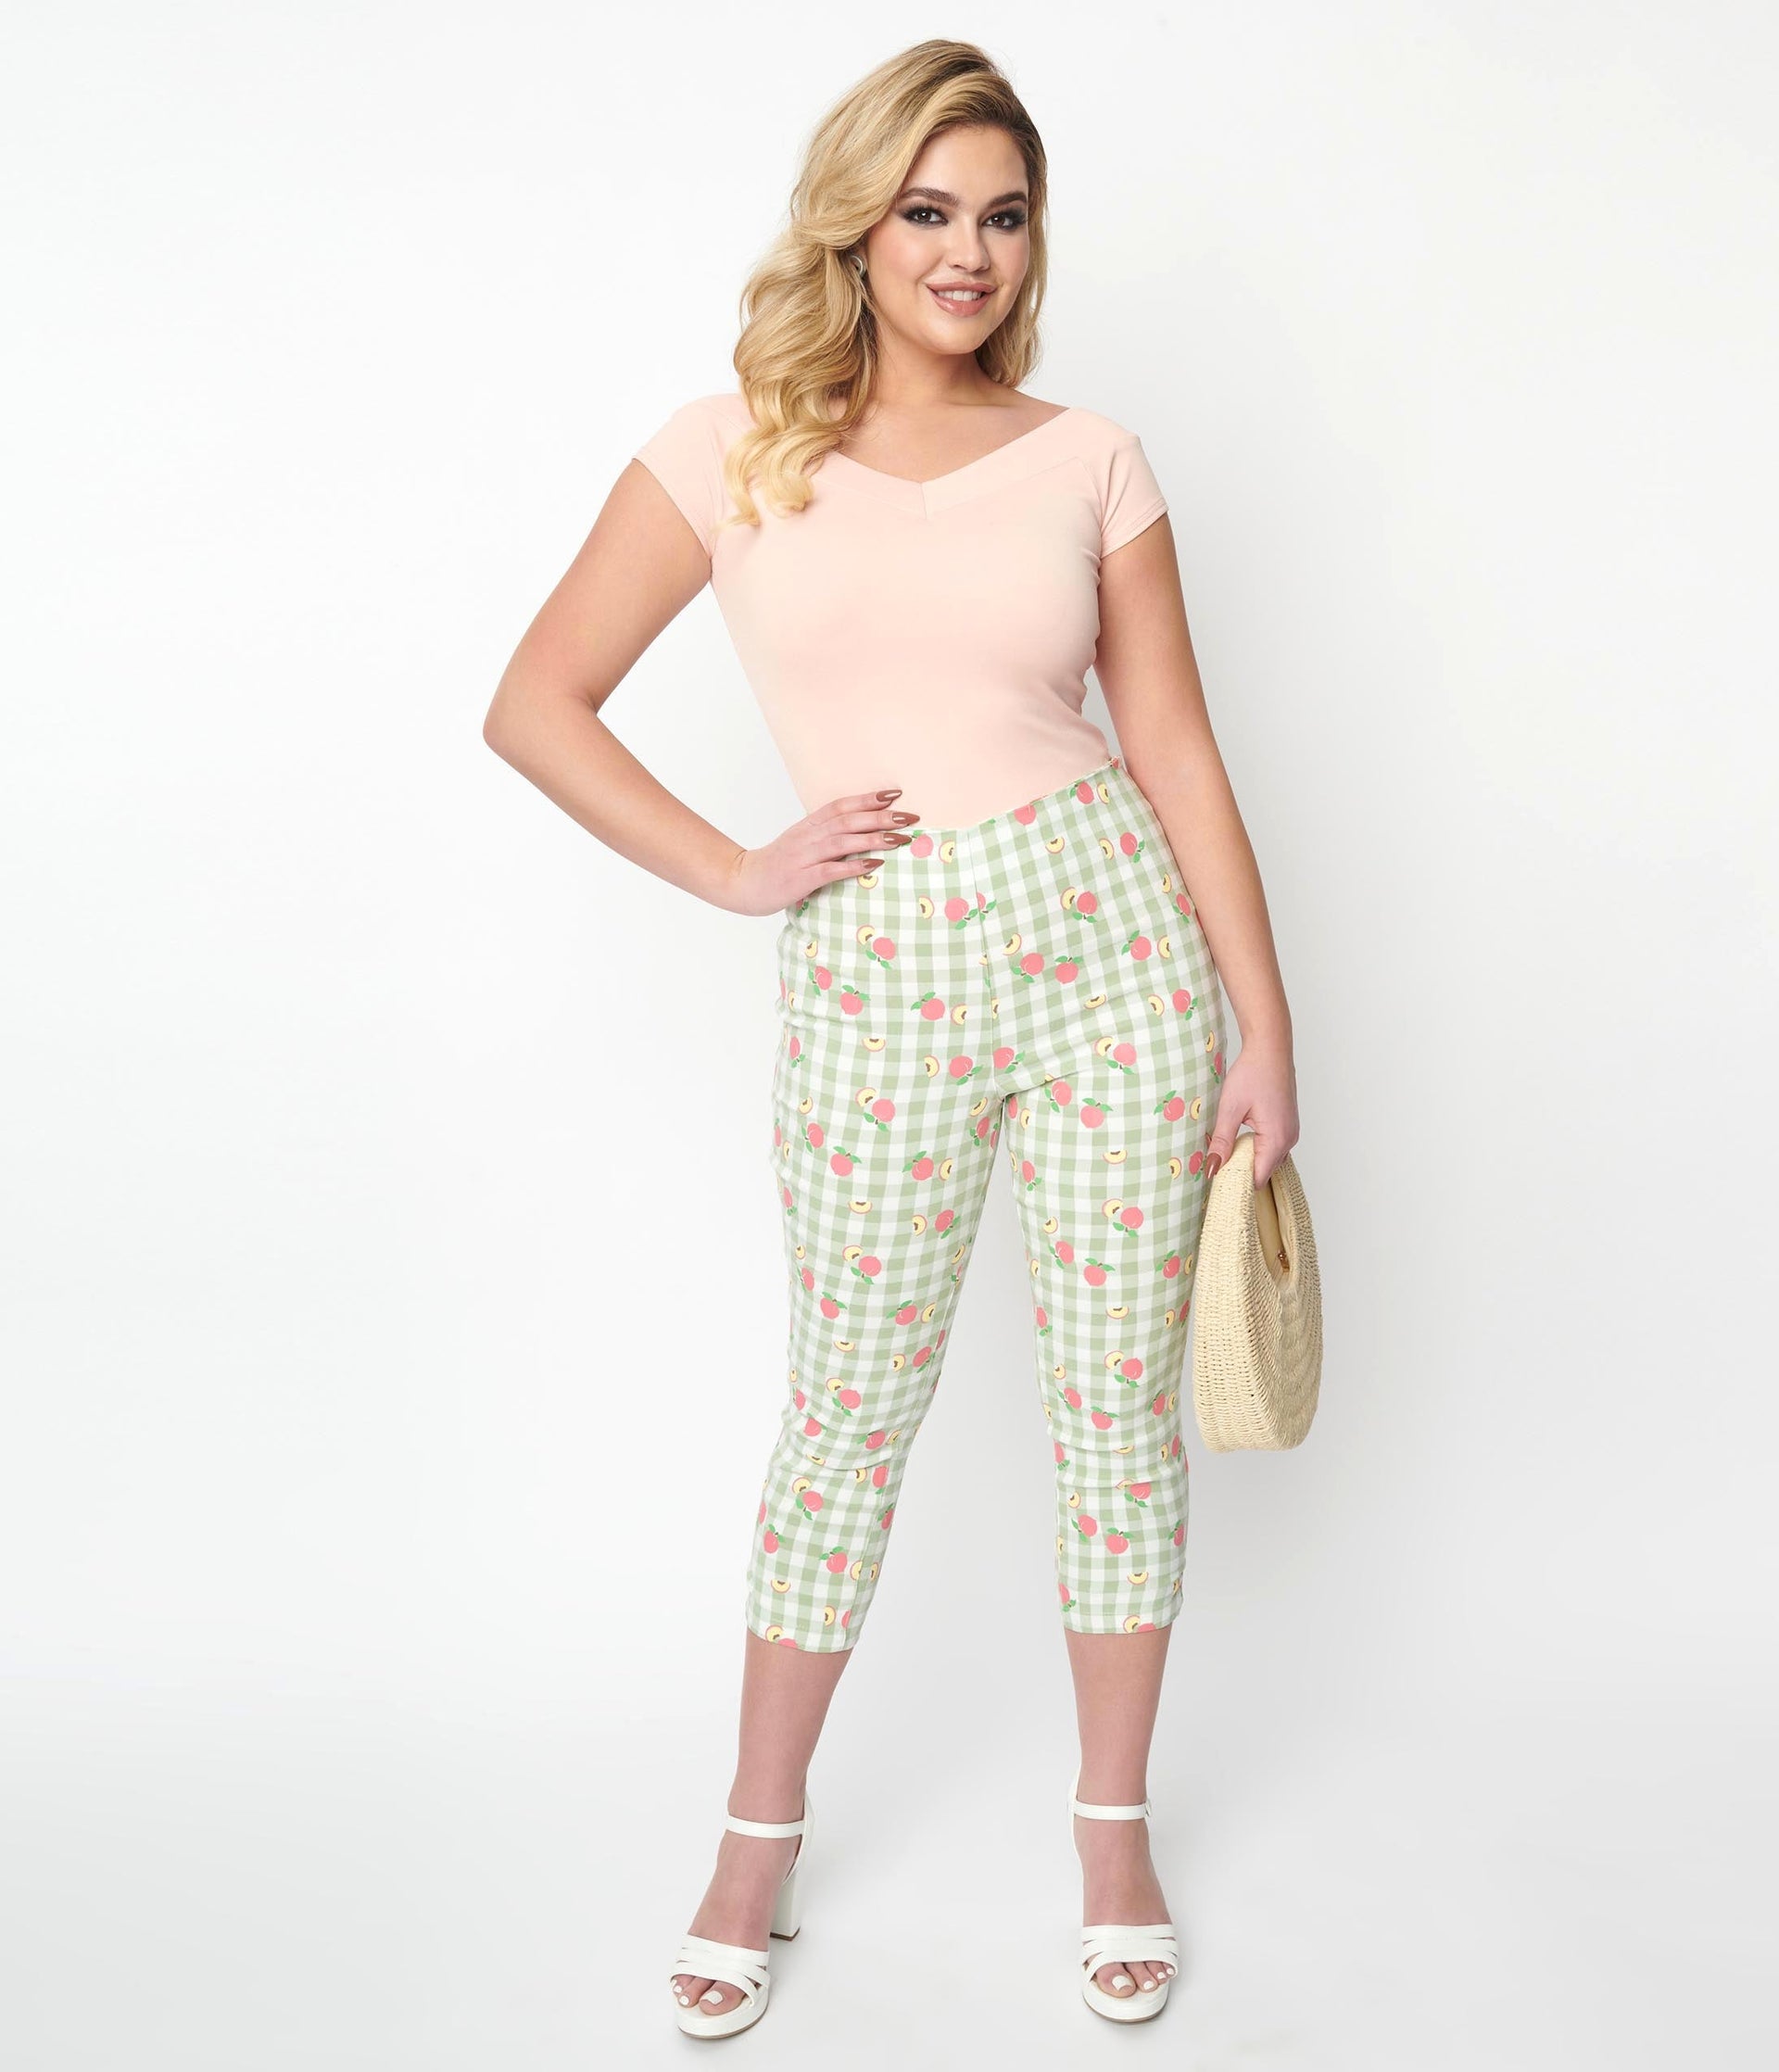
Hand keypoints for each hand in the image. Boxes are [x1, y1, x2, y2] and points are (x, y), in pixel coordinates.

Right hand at [714, 790, 921, 917]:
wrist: (743, 881)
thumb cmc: (778, 864)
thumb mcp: (801, 843)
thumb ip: (827, 836)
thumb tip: (861, 832)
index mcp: (809, 825)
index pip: (841, 805)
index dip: (868, 798)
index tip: (895, 794)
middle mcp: (808, 836)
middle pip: (848, 820)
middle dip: (881, 817)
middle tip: (909, 816)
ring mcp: (804, 857)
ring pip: (843, 842)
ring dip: (873, 839)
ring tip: (900, 838)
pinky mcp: (801, 878)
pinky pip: (831, 870)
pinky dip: (853, 866)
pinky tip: (873, 864)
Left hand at [1202, 1031, 1298, 1186]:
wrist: (1270, 1049)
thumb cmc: (1252, 1074)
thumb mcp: (1229, 1109)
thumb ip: (1221, 1142)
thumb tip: (1211, 1170)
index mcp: (1276, 1140)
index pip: (1257, 1178)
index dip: (1237, 1183)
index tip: (1216, 1183)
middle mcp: (1289, 1140)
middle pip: (1264, 1171)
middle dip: (1241, 1172)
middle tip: (1217, 1167)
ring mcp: (1291, 1132)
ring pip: (1269, 1159)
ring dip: (1248, 1159)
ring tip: (1225, 1153)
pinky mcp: (1288, 1125)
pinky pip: (1273, 1147)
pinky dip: (1256, 1148)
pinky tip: (1239, 1139)